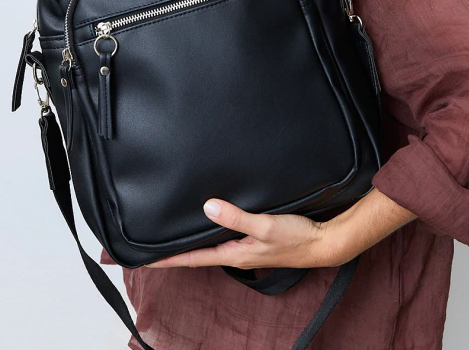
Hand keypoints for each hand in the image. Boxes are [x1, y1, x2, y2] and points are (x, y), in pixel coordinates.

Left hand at [143, 198, 334, 269]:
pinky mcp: (255, 241)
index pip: (194, 259)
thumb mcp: (264, 225)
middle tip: (153, 248)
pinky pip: (225, 239)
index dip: (169, 259)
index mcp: (234, 254)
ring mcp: (246, 248)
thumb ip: (236, 217)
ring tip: (174, 238)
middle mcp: (237, 254)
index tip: (146, 260)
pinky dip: (211, 235)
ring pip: (211, 247)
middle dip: (176, 253)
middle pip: (199, 255)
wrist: (322, 242)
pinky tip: (211, 225)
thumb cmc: (296, 237)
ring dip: (192, 245)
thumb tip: (207, 207)